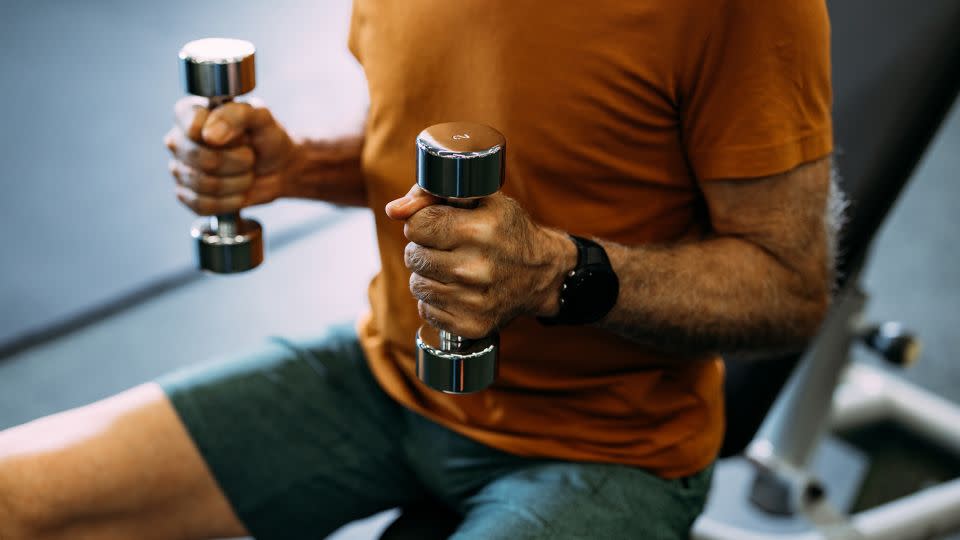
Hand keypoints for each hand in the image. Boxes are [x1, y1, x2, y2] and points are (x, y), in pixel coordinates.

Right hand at [164, 97, 301, 214]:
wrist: (278, 169)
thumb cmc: (266, 138)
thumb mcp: (261, 118)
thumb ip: (236, 115)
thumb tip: (209, 136)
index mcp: (190, 113)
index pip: (192, 128)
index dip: (223, 137)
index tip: (243, 137)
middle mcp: (178, 140)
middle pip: (200, 158)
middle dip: (237, 162)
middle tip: (250, 157)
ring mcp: (179, 169)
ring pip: (203, 184)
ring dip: (237, 183)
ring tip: (247, 173)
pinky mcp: (186, 195)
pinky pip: (202, 205)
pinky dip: (229, 201)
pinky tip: (239, 192)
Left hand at [386, 185, 576, 338]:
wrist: (543, 274)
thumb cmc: (508, 231)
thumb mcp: (482, 199)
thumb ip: (433, 194)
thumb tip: (393, 210)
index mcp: (478, 231)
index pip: (416, 226)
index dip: (422, 222)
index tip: (438, 224)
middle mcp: (475, 269)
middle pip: (413, 256)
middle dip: (424, 248)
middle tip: (447, 247)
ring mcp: (474, 301)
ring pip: (416, 285)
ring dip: (428, 275)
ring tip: (451, 268)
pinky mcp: (472, 325)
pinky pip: (426, 310)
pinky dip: (435, 300)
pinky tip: (456, 290)